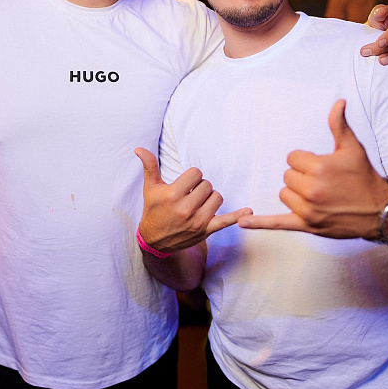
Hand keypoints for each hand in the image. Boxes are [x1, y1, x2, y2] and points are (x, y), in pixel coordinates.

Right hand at [135, 148, 250, 250]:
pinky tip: (248, 211)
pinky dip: (237, 216)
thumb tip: (139, 148)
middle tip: (189, 195)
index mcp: (172, 195)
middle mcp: (185, 208)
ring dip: (210, 198)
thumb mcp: (150, 188)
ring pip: (217, 197)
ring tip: (198, 203)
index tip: (184, 184)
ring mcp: (197, 221)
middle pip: (207, 185)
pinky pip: (225, 221)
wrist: (155, 240)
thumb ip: (149, 166)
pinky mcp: (205, 230)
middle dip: (200, 187)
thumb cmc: (153, 210)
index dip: (191, 177)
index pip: (196, 173)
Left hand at [238, 100, 387, 237]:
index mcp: (319, 167)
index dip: (305, 161)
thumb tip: (338, 102)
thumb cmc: (364, 177)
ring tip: (318, 195)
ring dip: (296, 193)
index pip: (292, 158)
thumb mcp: (353, 148)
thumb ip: (339, 125)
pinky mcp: (308, 226)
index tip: (321, 166)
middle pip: (287, 176)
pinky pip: (278, 223)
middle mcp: (312, 189)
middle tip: (323, 182)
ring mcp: (309, 210)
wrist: (380, 211)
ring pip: (284, 194)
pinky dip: (260, 223)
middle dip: (301, 176)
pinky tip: (242, 222)